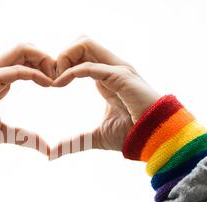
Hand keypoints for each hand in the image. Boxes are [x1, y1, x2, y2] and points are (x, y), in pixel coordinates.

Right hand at [0, 44, 54, 155]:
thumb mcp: (4, 133)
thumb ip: (25, 136)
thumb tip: (45, 148)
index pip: (24, 60)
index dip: (43, 66)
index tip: (57, 82)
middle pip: (25, 49)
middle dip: (46, 57)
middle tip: (60, 75)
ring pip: (22, 50)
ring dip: (42, 59)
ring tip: (55, 76)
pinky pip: (16, 69)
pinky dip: (35, 73)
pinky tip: (48, 83)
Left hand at [50, 36, 160, 158]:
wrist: (154, 139)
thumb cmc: (131, 135)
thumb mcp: (95, 137)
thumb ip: (75, 141)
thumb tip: (53, 154)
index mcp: (106, 77)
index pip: (81, 55)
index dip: (63, 66)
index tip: (51, 85)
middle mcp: (111, 68)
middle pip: (81, 43)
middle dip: (61, 56)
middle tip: (51, 78)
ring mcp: (117, 69)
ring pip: (84, 44)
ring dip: (64, 58)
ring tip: (55, 80)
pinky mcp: (120, 76)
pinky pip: (89, 65)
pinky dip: (70, 72)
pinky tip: (59, 84)